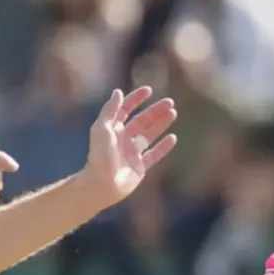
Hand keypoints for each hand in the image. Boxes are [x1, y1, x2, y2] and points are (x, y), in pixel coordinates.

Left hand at [80, 87, 176, 207]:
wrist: (101, 184)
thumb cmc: (99, 156)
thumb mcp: (102, 128)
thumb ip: (110, 110)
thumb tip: (118, 92)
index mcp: (113, 129)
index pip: (126, 110)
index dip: (136, 99)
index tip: (149, 90)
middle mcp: (123, 139)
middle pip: (142, 120)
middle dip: (155, 110)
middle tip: (170, 102)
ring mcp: (133, 152)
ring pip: (150, 134)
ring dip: (161, 123)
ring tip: (174, 113)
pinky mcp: (140, 166)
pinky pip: (155, 153)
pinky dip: (164, 146)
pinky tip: (173, 137)